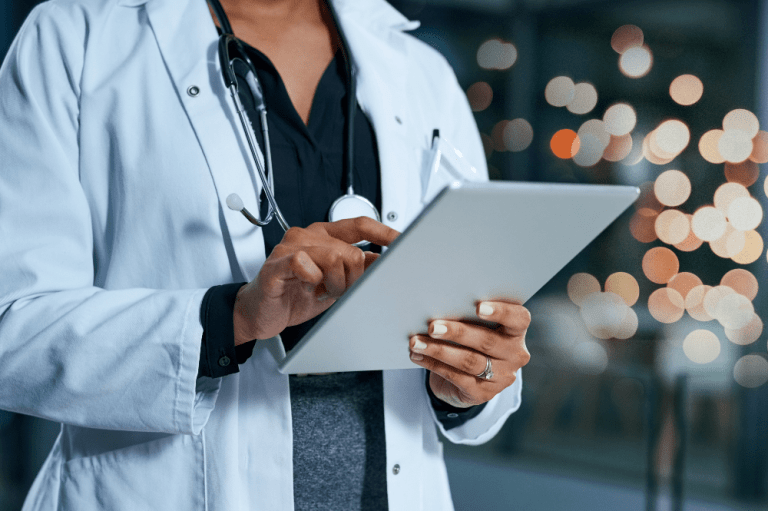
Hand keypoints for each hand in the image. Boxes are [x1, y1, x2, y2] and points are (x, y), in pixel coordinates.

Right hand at [233, 217, 399, 343]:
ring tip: (323, 292)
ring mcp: (291, 246)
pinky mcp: (277, 263)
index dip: (384, 232)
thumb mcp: (336, 282)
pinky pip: (304, 264)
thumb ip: (358, 269)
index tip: (403, 242)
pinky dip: (312, 280)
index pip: (360, 225)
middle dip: (354, 278)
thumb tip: (388, 263)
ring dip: (335, 283)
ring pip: (333, 256)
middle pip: (351, 250)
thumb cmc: (295, 295)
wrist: (260, 314)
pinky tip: (307, 287)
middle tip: (341, 291)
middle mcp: (308, 235)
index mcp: (324, 236)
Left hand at [409, 301, 530, 407]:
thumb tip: (439, 305)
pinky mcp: (484, 394)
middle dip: (457, 332)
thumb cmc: (471, 340)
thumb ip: (468, 316)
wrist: (468, 379)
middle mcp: (515, 355)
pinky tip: (418, 356)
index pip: (519, 319)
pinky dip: (434, 365)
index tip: (478, 306)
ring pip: (469, 361)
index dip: (501, 312)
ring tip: (416, 343)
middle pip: (486, 341)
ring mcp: (502, 377)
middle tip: (432, 326)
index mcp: (517, 332)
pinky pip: (456, 378)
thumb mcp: (477, 327)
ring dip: (439, 350)